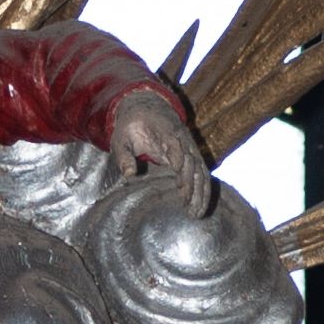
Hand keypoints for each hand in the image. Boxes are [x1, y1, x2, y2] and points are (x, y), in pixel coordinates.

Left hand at [111, 90, 209, 214]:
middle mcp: (183, 141)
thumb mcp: (120, 139)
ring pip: (201, 171)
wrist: (147, 108)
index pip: (176, 149)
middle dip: (192, 187)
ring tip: (197, 214)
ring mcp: (190, 148)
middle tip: (189, 208)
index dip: (180, 164)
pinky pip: (202, 174)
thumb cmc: (131, 127)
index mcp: (166, 134)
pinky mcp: (192, 156)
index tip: (181, 184)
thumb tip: (129, 174)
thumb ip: (123, 156)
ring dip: (201, 193)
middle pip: (193, 164)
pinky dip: (203, 190)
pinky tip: (200, 207)